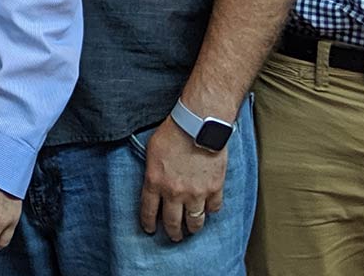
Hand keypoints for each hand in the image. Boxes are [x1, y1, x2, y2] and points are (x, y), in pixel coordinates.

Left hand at [140, 119, 227, 241]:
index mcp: (155, 182)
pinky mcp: (214, 189)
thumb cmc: (173, 133)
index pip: (148, 212)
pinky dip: (211, 211)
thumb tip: (153, 183)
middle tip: (174, 237)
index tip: (150, 230)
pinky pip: (214, 208)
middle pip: (172, 222)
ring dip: (192, 228)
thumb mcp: (151, 152)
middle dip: (172, 233)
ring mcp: (196, 193)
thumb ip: (152, 173)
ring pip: (194, 221)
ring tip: (192, 230)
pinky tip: (209, 210)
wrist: (198, 125)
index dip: (149, 224)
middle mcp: (174, 192)